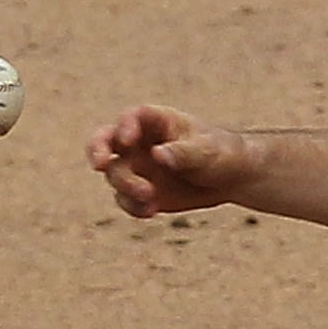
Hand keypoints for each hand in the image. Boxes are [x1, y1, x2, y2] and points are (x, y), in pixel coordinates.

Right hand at [88, 104, 259, 219]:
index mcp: (153, 121)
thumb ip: (182, 152)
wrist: (230, 178)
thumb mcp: (206, 151)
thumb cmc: (219, 153)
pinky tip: (151, 210)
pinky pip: (125, 200)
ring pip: (115, 175)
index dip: (124, 127)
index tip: (127, 140)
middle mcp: (138, 142)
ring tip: (151, 197)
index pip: (130, 118)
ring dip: (127, 187)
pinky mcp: (141, 191)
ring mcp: (137, 167)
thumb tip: (158, 155)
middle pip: (105, 143)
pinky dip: (133, 207)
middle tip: (100, 164)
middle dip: (97, 151)